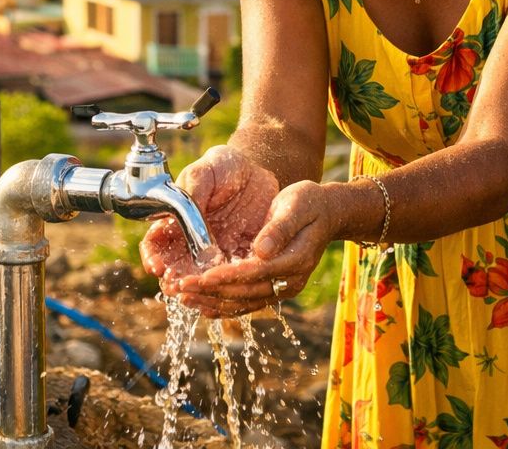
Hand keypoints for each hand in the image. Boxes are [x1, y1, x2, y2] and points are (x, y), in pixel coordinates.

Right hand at [139, 146, 277, 295]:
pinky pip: (231, 276)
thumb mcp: (207, 168)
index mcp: (175, 220)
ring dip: (198, 287)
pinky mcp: (239, 258)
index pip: (156, 244)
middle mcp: (191, 242)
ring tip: (200, 290)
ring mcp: (214, 253)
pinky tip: (228, 286)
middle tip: (178, 285)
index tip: (158, 266)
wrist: (258, 172)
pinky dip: (227, 284)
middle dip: (174, 279)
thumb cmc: (225, 166)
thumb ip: (194, 188)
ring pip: (202, 277)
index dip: (153, 257)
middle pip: (176, 268)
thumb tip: (184, 214)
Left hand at [176, 179, 337, 316]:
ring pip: (244, 303)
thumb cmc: (309, 203)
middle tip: (180, 288)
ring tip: (183, 298)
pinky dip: (223, 304)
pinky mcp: (275, 288)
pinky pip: (247, 302)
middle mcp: (290, 280)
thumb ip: (279, 228)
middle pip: (246, 293)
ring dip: (213, 302)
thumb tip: (261, 250)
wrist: (328, 213)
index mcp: (296, 259)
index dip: (226, 277)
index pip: (256, 272)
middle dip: (211, 292)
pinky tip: (202, 304)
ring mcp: (283, 287)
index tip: (200, 277)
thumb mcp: (296, 205)